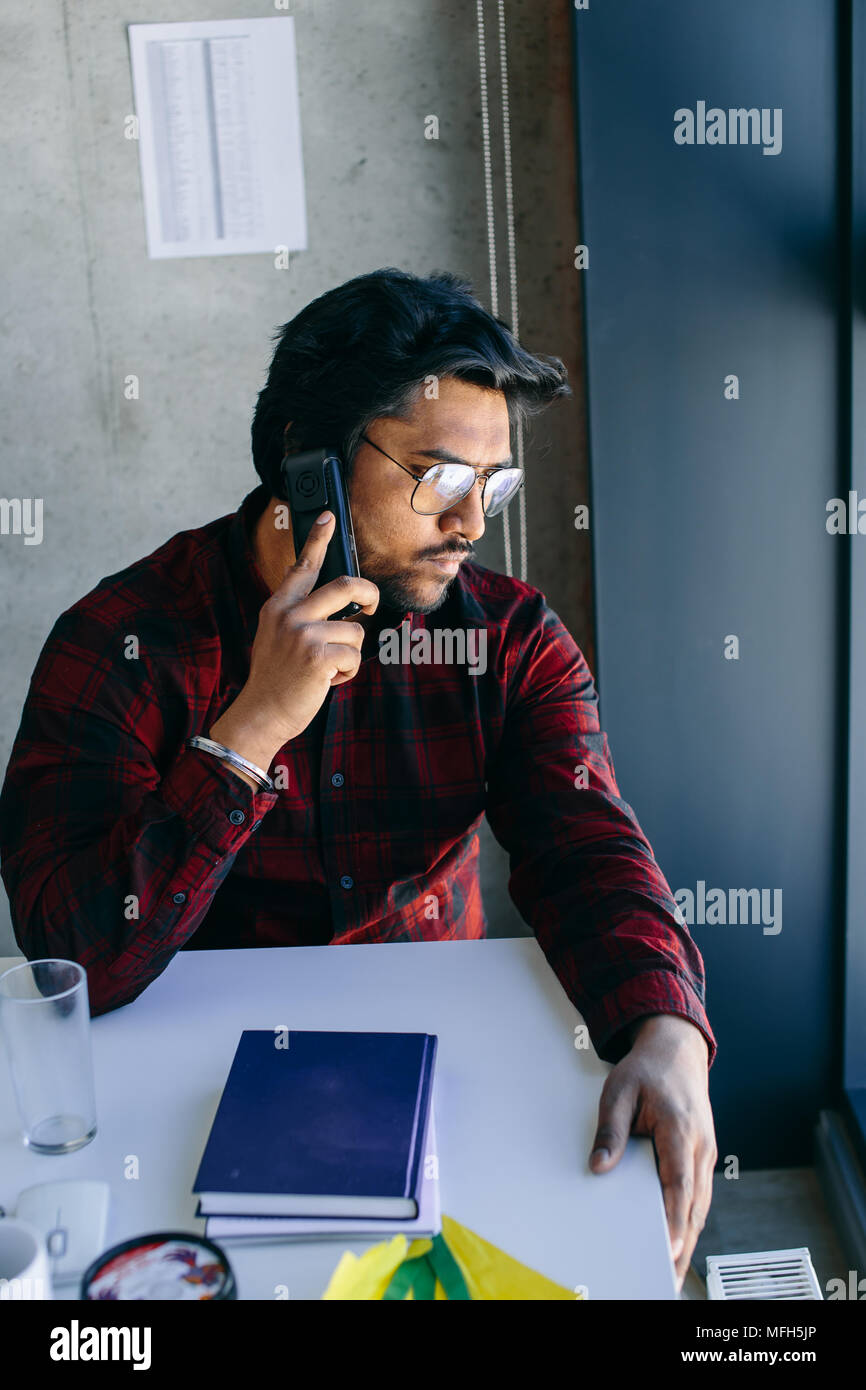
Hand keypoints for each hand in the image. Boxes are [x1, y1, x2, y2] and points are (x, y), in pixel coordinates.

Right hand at [209, 510, 379, 772]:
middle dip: (369, 594)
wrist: (261, 713)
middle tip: (372, 606)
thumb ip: (292, 609)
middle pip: (345, 585)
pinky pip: (354, 655)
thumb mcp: (273, 635)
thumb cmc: (275, 678)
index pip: (301, 567)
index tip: (327, 517)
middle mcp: (289, 614)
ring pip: (356, 629)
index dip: (316, 540)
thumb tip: (306, 579)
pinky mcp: (317, 656)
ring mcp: (302, 634)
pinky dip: (348, 672)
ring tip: (330, 668)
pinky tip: (328, 681)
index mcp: (278, 607)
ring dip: (351, 653)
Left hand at [588, 1014, 716, 1292]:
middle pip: (695, 1205)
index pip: (680, 1183)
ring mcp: (705, 1154)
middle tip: (667, 1277)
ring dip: (689, 1239)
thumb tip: (599, 1165)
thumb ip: (610, 1130)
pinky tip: (677, 1243)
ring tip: (670, 1272)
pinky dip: (690, 1222)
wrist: (677, 1051)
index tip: (669, 1247)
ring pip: (700, 1205)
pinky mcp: (702, 1157)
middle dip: (683, 1244)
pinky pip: (698, 1195)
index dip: (676, 1218)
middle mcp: (700, 1147)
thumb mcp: (619, 1091)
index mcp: (681, 1130)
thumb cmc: (648, 1070)